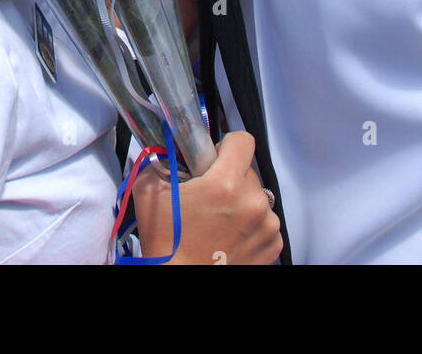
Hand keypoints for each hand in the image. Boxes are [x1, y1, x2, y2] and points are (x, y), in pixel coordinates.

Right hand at [133, 131, 282, 264]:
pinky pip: (265, 222)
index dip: (226, 145)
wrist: (179, 281)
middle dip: (230, 178)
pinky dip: (251, 225)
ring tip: (218, 221)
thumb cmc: (167, 246)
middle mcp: (253, 203)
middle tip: (208, 196)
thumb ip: (160, 162)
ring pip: (257, 197)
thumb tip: (168, 151)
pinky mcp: (272, 247)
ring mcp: (266, 227)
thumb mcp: (149, 194)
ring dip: (241, 203)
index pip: (243, 141)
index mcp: (226, 185)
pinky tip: (229, 236)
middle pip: (248, 171)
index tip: (215, 158)